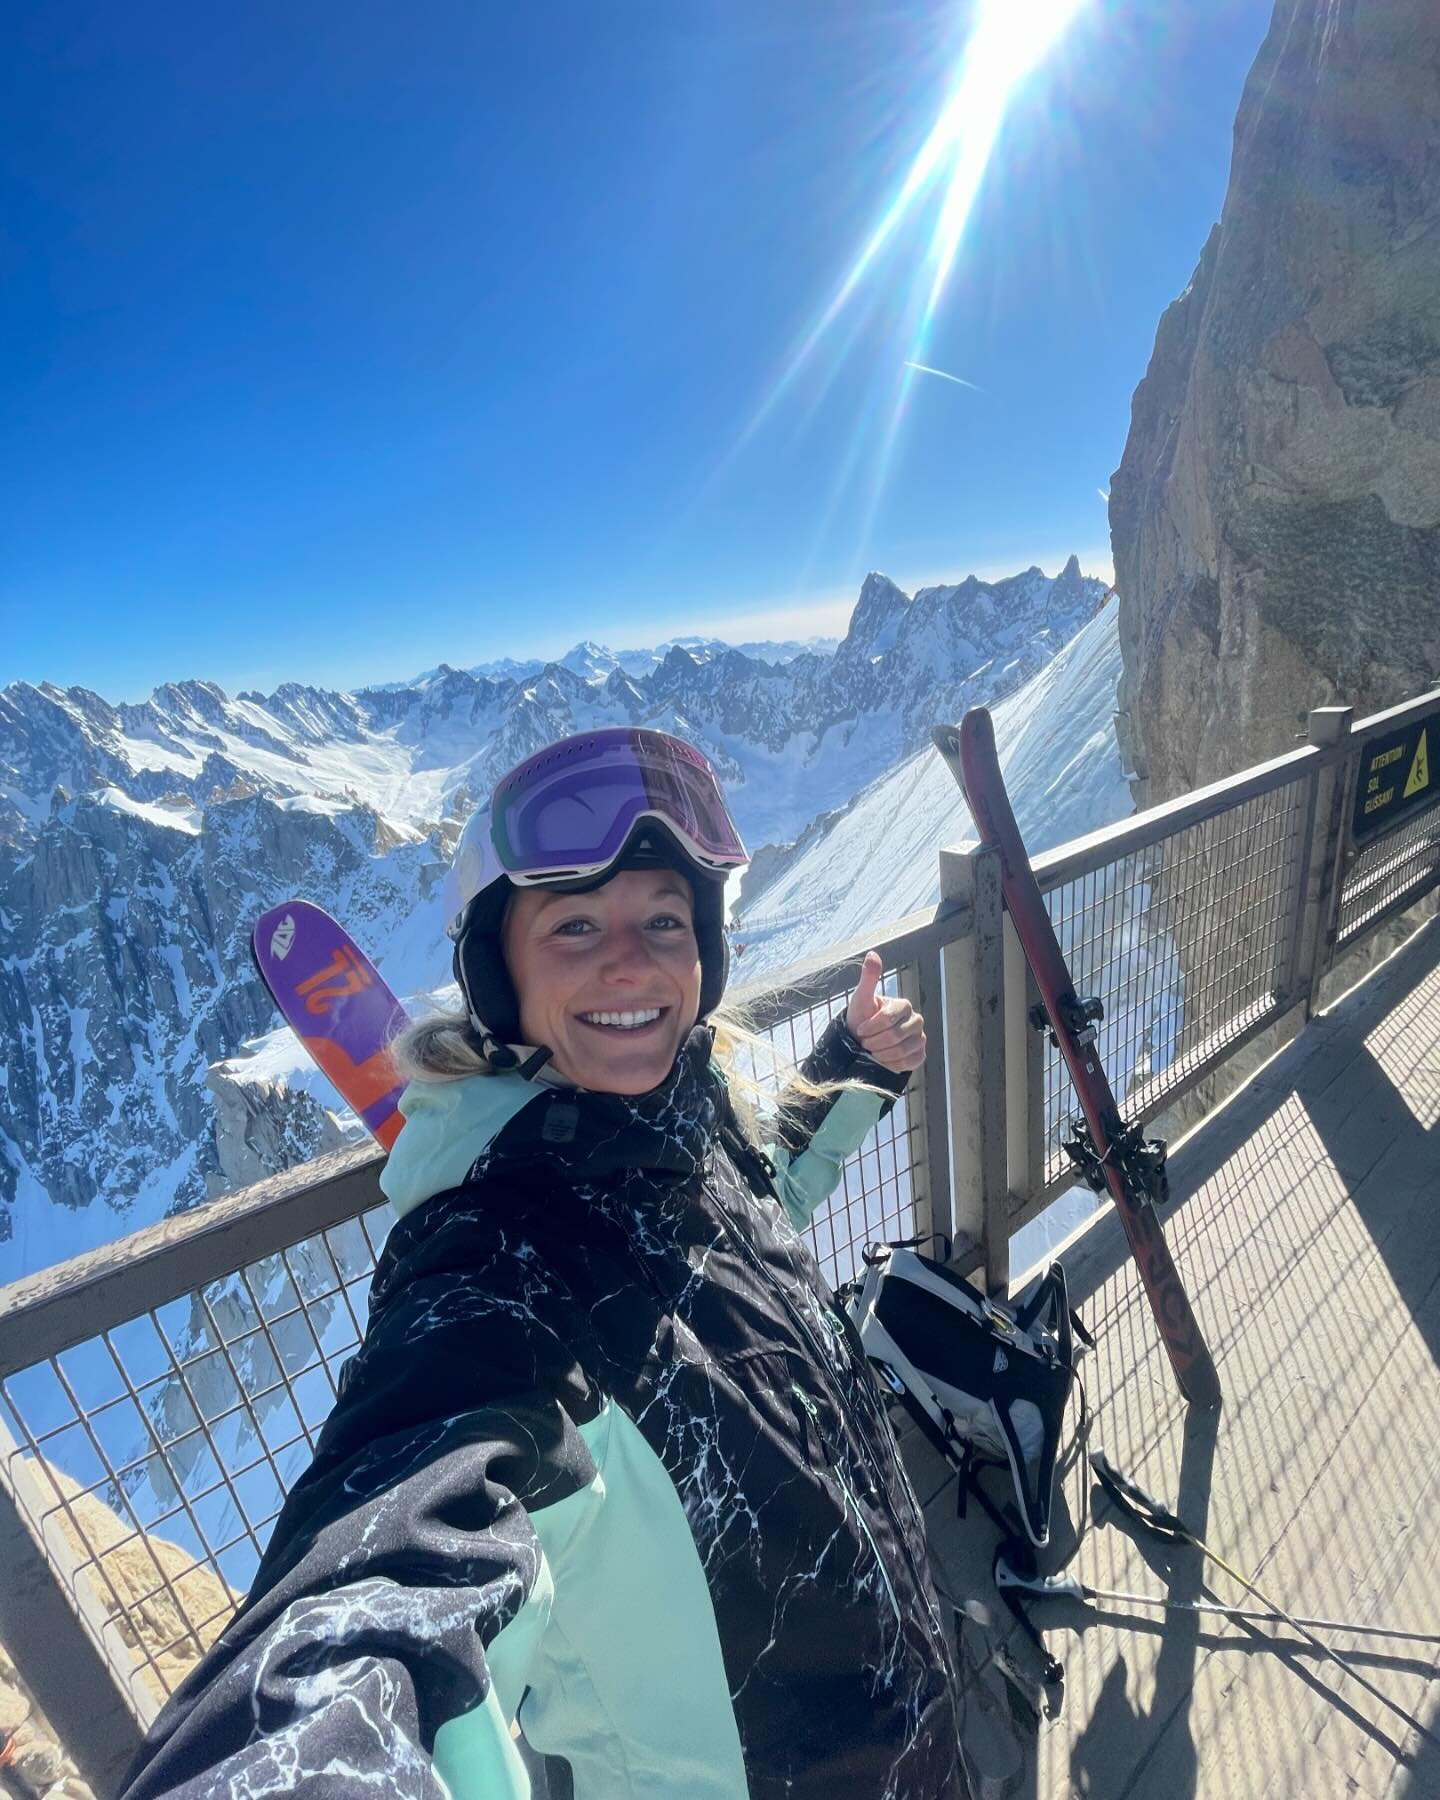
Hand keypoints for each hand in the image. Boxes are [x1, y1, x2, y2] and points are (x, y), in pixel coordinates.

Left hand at [844, 950, 925, 1072]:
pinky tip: (883, 1061)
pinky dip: (895, 1064)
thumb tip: (872, 954)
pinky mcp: (920, 1054)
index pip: (889, 1018)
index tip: (860, 1031)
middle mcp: (915, 1020)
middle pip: (897, 1035)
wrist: (863, 1041)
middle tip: (864, 1044)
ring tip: (872, 1053)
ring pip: (904, 1049)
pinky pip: (912, 1061)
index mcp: (903, 1005)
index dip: (872, 1026)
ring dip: (883, 1054)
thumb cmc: (862, 1018)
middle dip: (876, 1042)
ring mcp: (919, 1038)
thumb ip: (869, 977)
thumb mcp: (862, 998)